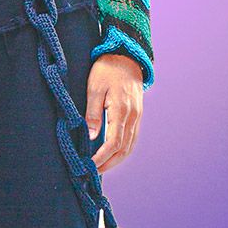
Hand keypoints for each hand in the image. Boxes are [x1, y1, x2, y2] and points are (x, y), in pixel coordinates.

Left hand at [85, 54, 143, 174]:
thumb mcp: (94, 88)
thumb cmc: (107, 70)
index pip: (114, 143)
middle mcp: (133, 116)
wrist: (127, 56)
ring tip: (101, 167)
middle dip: (109, 163)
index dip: (102, 157)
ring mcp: (137, 116)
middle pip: (124, 149)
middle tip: (94, 172)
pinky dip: (123, 150)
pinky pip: (132, 138)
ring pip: (130, 146)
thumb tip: (92, 137)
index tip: (90, 166)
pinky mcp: (137, 115)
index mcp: (121, 110)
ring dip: (116, 159)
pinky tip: (112, 155)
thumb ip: (92, 113)